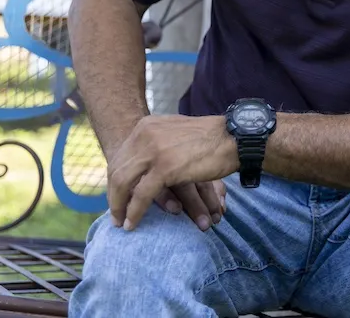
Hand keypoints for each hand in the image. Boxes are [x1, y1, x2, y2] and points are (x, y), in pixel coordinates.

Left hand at [108, 114, 237, 230]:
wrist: (235, 137)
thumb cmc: (211, 139)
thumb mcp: (176, 135)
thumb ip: (158, 143)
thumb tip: (144, 162)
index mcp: (147, 126)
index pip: (121, 156)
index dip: (116, 179)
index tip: (117, 196)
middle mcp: (145, 134)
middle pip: (117, 169)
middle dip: (114, 195)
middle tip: (116, 214)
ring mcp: (154, 150)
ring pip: (124, 183)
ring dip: (120, 206)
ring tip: (121, 222)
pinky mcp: (165, 167)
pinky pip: (141, 195)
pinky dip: (134, 212)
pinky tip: (132, 223)